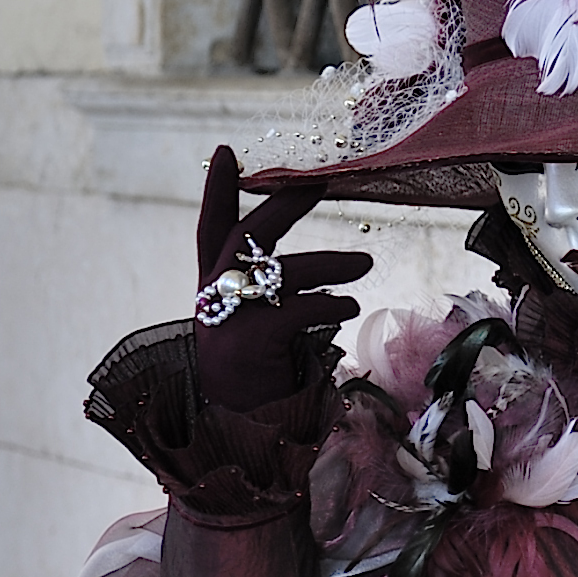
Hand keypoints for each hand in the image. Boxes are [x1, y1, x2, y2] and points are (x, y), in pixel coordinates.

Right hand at [193, 147, 371, 411]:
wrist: (238, 425)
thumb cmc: (258, 369)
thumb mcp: (258, 321)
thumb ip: (274, 290)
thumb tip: (327, 268)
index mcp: (214, 285)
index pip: (211, 228)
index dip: (217, 190)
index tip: (226, 150)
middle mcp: (215, 295)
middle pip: (247, 235)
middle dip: (284, 203)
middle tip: (321, 182)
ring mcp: (228, 317)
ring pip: (281, 271)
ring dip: (329, 263)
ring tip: (365, 262)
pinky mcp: (250, 342)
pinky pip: (297, 309)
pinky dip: (329, 302)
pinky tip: (350, 304)